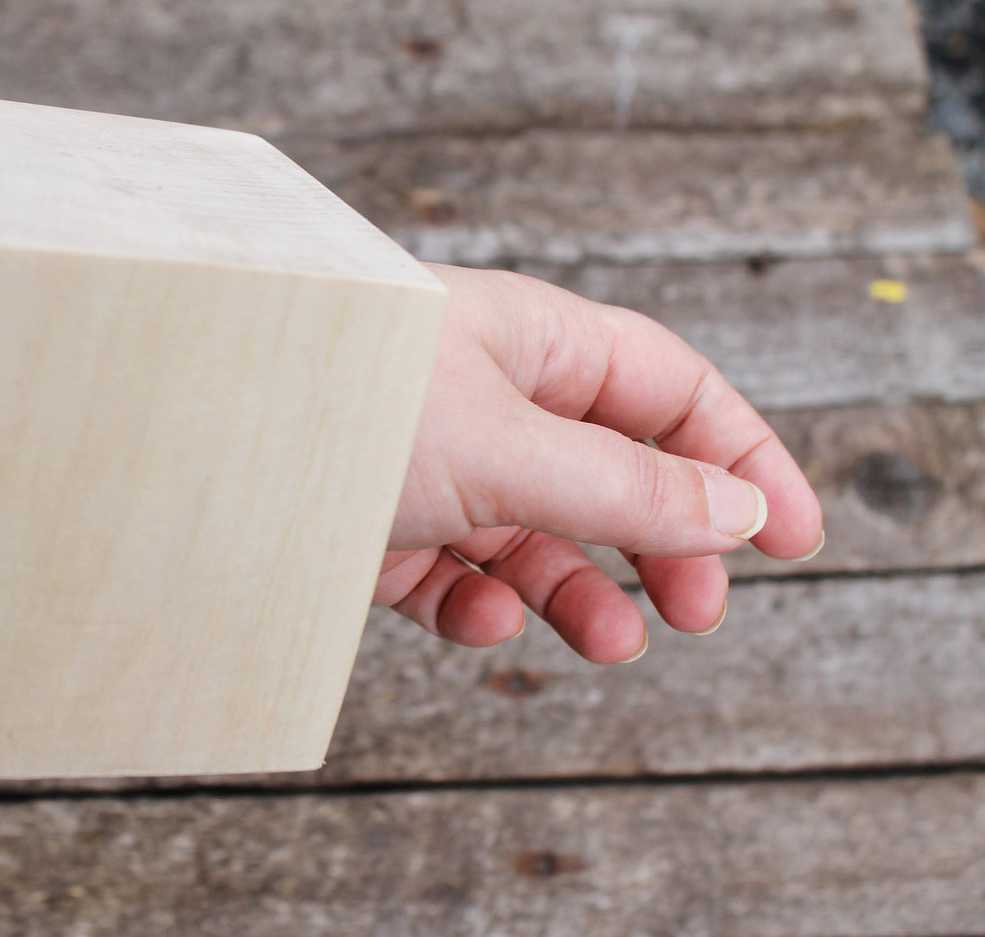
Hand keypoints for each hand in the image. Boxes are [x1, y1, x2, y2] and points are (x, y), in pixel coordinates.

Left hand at [375, 264, 823, 663]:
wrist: (193, 447)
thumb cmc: (340, 403)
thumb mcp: (501, 446)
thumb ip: (622, 486)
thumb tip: (737, 510)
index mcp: (528, 343)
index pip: (668, 390)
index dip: (739, 459)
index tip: (792, 537)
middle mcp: (486, 400)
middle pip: (611, 472)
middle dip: (662, 543)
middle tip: (698, 611)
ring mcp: (432, 465)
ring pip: (533, 536)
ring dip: (578, 592)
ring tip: (613, 642)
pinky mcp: (377, 526)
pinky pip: (450, 577)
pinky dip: (477, 607)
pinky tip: (488, 620)